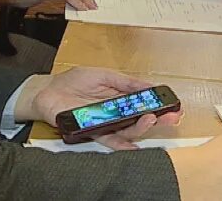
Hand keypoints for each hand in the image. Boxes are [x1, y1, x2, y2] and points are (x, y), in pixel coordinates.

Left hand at [20, 68, 182, 149]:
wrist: (47, 91)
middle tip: (172, 117)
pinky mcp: (92, 131)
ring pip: (128, 130)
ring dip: (142, 127)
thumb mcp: (103, 74)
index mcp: (120, 98)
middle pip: (140, 119)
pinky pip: (109, 140)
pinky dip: (122, 145)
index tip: (174, 105)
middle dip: (158, 119)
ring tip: (152, 119)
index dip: (160, 105)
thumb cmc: (73, 81)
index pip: (144, 103)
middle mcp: (115, 113)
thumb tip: (146, 85)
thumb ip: (125, 82)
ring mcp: (105, 123)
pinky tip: (134, 146)